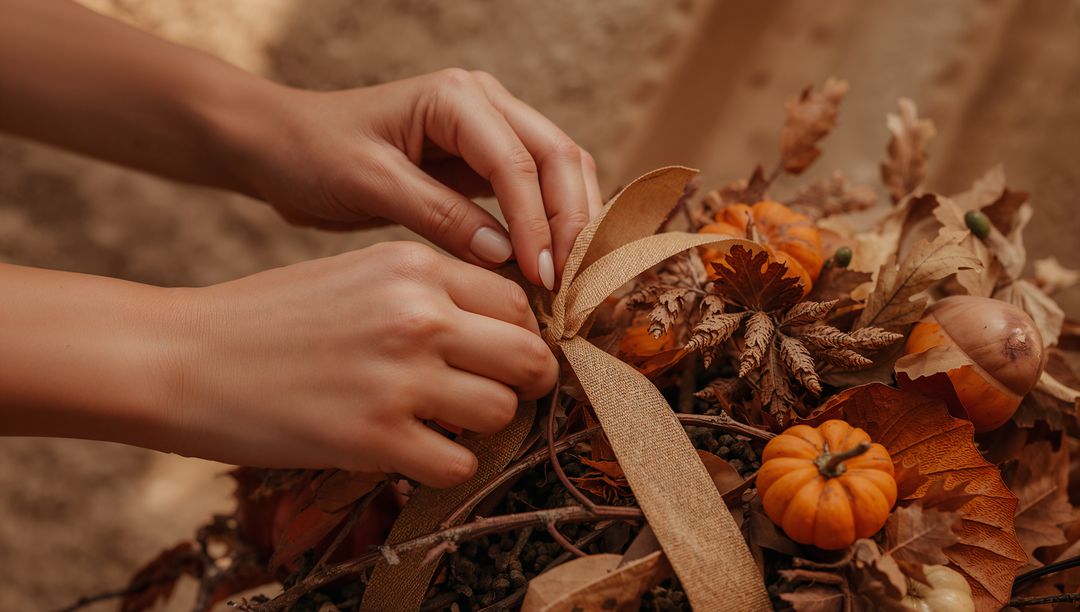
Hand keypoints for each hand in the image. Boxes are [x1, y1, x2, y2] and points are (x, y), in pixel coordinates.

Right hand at [166, 242, 557, 486]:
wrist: (183, 358)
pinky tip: (412, 450)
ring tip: (446, 422)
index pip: (517, 301)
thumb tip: (500, 329)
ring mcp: (399, 377)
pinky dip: (445, 464)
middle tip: (502, 394)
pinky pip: (459, 463)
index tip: (504, 355)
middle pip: (530, 356)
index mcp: (415, 266)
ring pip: (504, 411)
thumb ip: (429, 292)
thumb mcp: (357, 274)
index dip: (521, 333)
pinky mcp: (374, 438)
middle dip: (528, 381)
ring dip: (484, 425)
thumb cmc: (270, 316)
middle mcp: (418, 315)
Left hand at [231, 69, 603, 289]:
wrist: (283, 147)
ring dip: (570, 223)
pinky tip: (546, 267)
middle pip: (559, 157)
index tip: (542, 278)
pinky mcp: (483, 161)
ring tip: (567, 282)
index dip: (537, 223)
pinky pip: (534, 191)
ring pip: (559, 171)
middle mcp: (484, 103)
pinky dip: (548, 226)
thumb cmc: (313, 155)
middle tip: (568, 285)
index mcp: (455, 97)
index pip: (518, 162)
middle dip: (571, 221)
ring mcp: (489, 129)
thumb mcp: (370, 184)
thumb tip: (506, 256)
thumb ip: (439, 215)